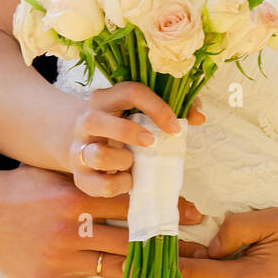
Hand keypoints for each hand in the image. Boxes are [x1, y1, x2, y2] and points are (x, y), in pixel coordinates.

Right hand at [0, 163, 205, 277]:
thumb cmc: (24, 185)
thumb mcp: (60, 171)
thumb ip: (95, 173)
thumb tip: (137, 165)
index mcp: (80, 197)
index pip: (134, 205)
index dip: (167, 210)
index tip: (196, 216)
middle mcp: (75, 229)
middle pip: (133, 240)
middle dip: (170, 248)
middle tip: (202, 256)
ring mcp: (62, 258)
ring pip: (116, 271)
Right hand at [68, 81, 204, 197]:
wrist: (86, 143)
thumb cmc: (125, 125)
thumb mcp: (144, 112)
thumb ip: (176, 109)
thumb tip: (199, 117)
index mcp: (107, 98)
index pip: (130, 92)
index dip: (156, 108)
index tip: (175, 128)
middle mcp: (86, 120)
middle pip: (96, 121)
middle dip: (128, 133)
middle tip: (152, 142)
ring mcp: (79, 148)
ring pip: (97, 155)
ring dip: (124, 162)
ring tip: (134, 163)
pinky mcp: (79, 175)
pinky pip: (98, 184)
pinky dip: (120, 185)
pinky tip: (128, 180)